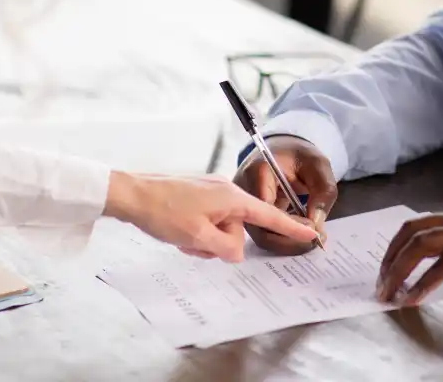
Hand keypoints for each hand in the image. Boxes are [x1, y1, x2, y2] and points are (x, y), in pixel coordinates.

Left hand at [103, 171, 317, 261]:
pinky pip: (208, 218)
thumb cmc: (164, 213)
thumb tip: (237, 252)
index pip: (268, 215)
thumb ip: (226, 248)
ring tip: (183, 238)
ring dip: (205, 239)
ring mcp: (210, 190)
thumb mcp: (198, 238)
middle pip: (239, 228)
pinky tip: (178, 232)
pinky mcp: (197, 194)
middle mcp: (225, 190)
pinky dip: (198, 230)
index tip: (311, 233)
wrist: (131, 194)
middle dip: (221, 242)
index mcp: (231, 197)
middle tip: (195, 244)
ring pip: (221, 226)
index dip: (290, 226)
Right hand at [232, 135, 337, 254]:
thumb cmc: (299, 155)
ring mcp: (243, 205)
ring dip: (288, 242)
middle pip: (260, 228)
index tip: (313, 232)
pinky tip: (303, 235)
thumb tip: (316, 224)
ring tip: (313, 238)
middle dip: (290, 240)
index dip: (289, 226)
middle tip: (316, 240)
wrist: (282, 151)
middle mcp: (243, 191)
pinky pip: (264, 231)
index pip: (267, 208)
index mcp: (258, 172)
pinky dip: (284, 237)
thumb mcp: (318, 166)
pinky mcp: (248, 214)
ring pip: (261, 234)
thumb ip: (322, 191)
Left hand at [376, 205, 442, 305]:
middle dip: (389, 258)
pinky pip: (442, 267)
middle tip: (380, 283)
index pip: (416, 224)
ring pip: (419, 245)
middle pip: (410, 232)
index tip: (386, 265)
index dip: (396, 244)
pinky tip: (413, 298)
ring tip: (388, 292)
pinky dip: (423, 283)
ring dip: (398, 270)